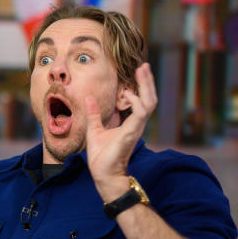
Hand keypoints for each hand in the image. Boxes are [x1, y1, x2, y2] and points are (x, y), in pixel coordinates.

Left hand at [86, 63, 156, 201]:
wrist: (103, 173)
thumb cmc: (101, 155)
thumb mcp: (94, 128)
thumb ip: (94, 113)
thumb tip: (88, 98)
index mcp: (129, 121)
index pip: (140, 99)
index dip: (139, 85)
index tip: (134, 71)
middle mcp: (136, 122)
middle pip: (148, 97)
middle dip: (146, 81)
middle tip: (143, 65)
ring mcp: (136, 127)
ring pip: (149, 102)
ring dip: (146, 86)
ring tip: (142, 71)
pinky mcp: (132, 132)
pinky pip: (141, 113)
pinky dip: (136, 101)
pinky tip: (129, 94)